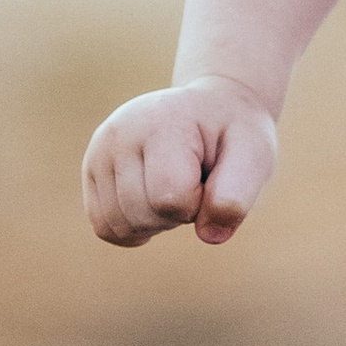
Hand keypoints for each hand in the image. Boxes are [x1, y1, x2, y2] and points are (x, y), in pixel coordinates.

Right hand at [82, 74, 278, 248]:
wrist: (211, 109)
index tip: (211, 176)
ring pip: (117, 226)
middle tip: (194, 183)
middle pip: (141, 215)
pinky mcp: (91, 167)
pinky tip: (154, 205)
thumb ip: (237, 195)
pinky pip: (103, 226)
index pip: (170, 198)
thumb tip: (210, 236)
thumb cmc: (233, 134)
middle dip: (176, 215)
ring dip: (154, 223)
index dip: (198, 203)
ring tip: (173, 188)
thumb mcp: (254, 155)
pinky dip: (132, 229)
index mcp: (164, 122)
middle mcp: (121, 131)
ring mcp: (100, 149)